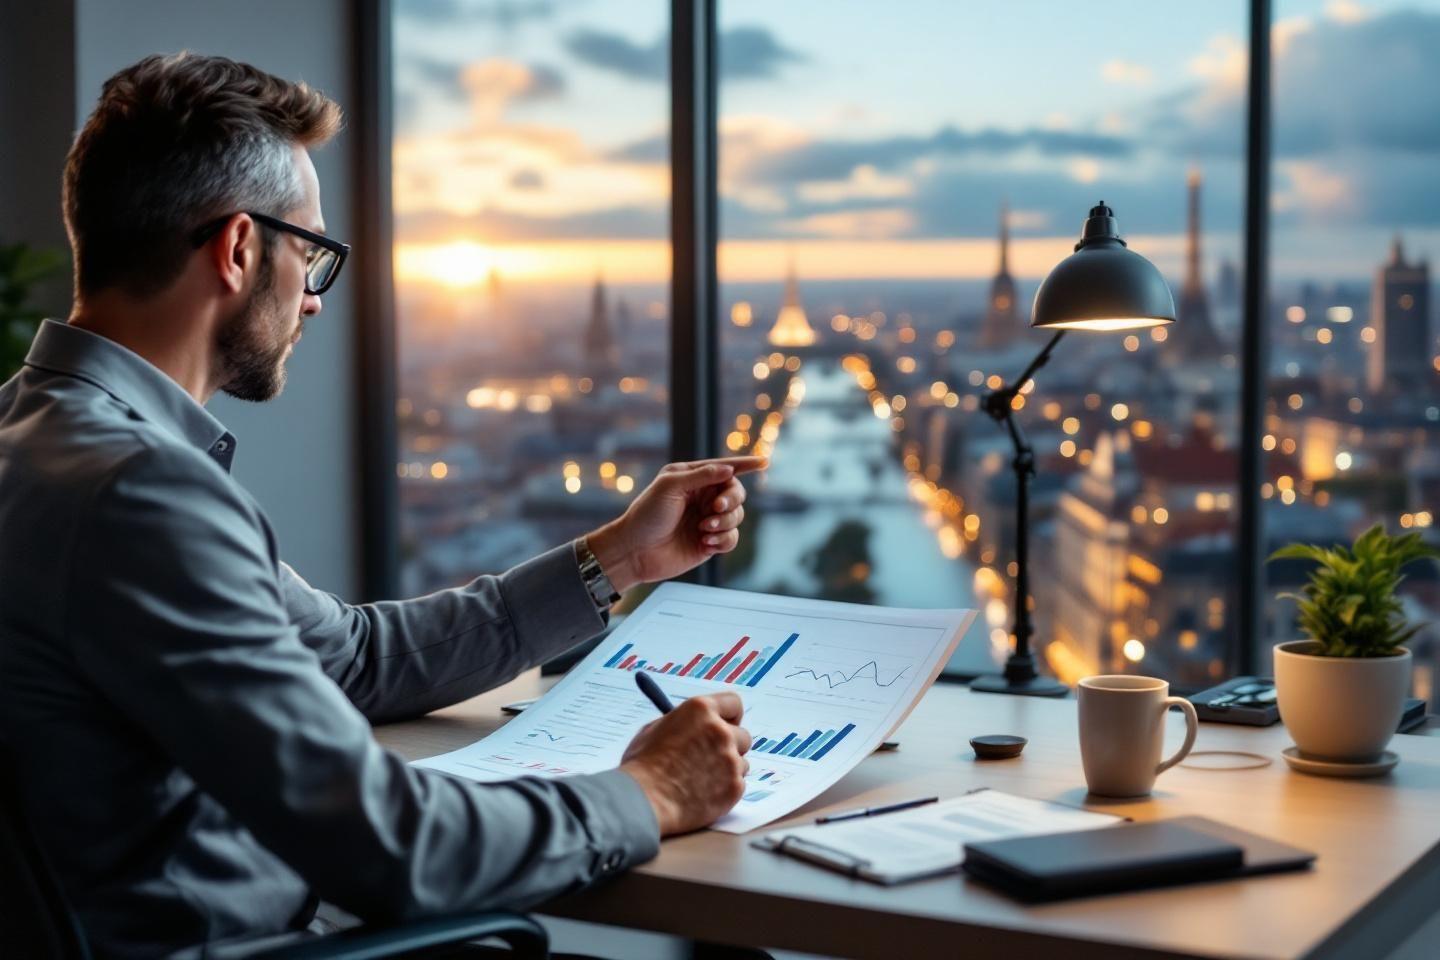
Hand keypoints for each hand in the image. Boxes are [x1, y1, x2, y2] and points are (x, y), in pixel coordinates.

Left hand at [586, 456, 766, 592]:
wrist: (634, 551)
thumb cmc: (646, 515)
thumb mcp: (670, 487)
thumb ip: (701, 475)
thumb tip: (728, 470)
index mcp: (692, 478)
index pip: (724, 468)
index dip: (745, 464)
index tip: (764, 461)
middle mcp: (702, 498)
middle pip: (736, 492)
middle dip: (731, 499)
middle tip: (716, 507)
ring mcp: (707, 520)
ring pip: (737, 516)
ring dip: (724, 522)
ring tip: (703, 529)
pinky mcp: (709, 543)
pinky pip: (732, 538)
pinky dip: (723, 540)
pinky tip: (705, 543)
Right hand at [620, 693, 751, 834]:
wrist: (644, 802)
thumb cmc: (642, 767)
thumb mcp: (654, 730)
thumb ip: (682, 724)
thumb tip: (691, 725)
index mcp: (700, 710)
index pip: (733, 703)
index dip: (728, 716)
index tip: (724, 724)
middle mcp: (721, 731)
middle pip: (742, 735)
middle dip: (730, 746)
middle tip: (711, 757)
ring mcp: (730, 759)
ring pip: (741, 762)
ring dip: (727, 769)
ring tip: (700, 780)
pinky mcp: (734, 786)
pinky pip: (738, 784)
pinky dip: (725, 789)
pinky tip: (702, 794)